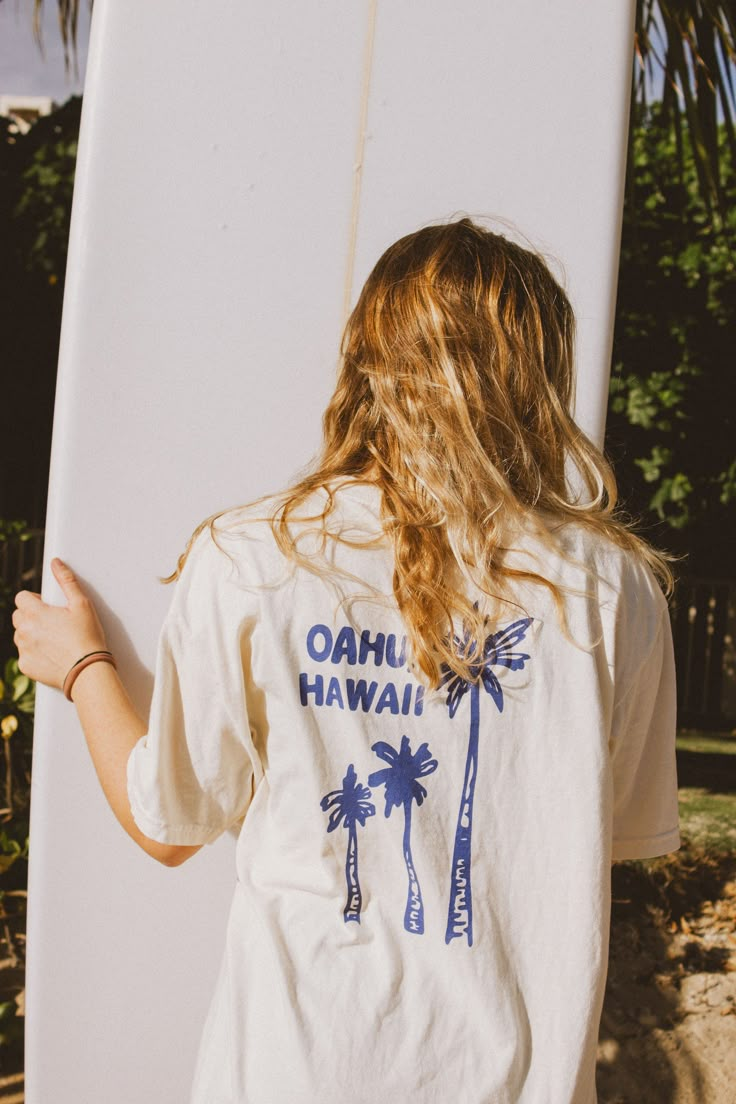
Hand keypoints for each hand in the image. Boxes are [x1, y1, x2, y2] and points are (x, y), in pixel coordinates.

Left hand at [13, 558, 108, 691]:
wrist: (87, 671)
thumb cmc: (87, 637)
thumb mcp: (82, 604)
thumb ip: (67, 580)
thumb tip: (56, 563)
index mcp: (35, 612)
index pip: (21, 598)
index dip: (34, 599)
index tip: (47, 606)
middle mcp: (24, 630)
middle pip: (19, 616)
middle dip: (31, 616)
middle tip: (52, 622)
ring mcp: (23, 649)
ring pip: (21, 635)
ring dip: (31, 634)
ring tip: (54, 639)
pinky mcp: (26, 666)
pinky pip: (25, 654)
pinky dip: (34, 653)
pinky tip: (52, 654)